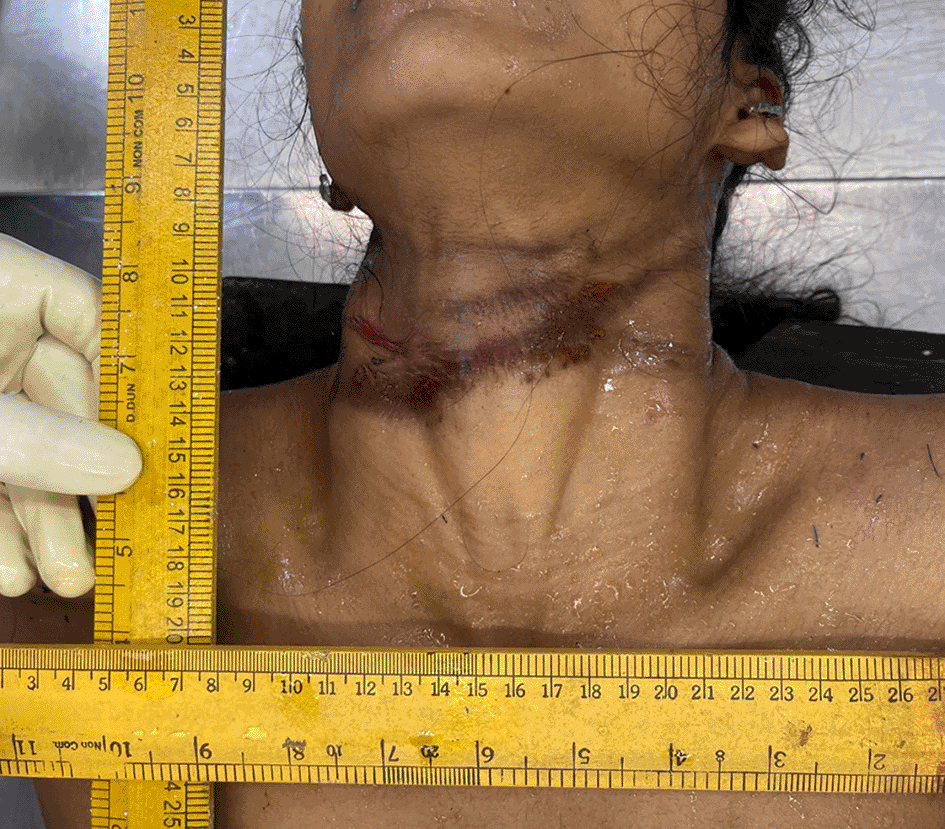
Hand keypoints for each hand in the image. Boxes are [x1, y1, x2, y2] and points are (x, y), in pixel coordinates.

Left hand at [0, 234, 141, 597]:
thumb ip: (33, 440)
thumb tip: (124, 467)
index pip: (82, 315)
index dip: (115, 382)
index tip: (134, 447)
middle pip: (57, 402)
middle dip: (73, 487)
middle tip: (100, 547)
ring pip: (18, 450)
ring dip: (36, 520)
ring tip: (60, 581)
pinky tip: (2, 568)